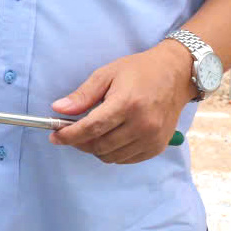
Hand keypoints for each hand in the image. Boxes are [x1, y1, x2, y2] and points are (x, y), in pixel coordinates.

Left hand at [50, 39, 194, 163]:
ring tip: (90, 134)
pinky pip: (127, 159)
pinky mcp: (158, 147)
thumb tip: (58, 109)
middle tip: (70, 133)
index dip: (69, 135)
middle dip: (79, 143)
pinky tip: (109, 138)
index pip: (92, 128)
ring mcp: (152, 138)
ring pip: (112, 156)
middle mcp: (142, 125)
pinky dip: (112, 153)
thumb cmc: (139, 70)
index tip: (54, 137)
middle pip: (100, 145)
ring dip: (95, 149)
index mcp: (127, 103)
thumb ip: (83, 95)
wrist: (176, 74)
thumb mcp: (106, 74)